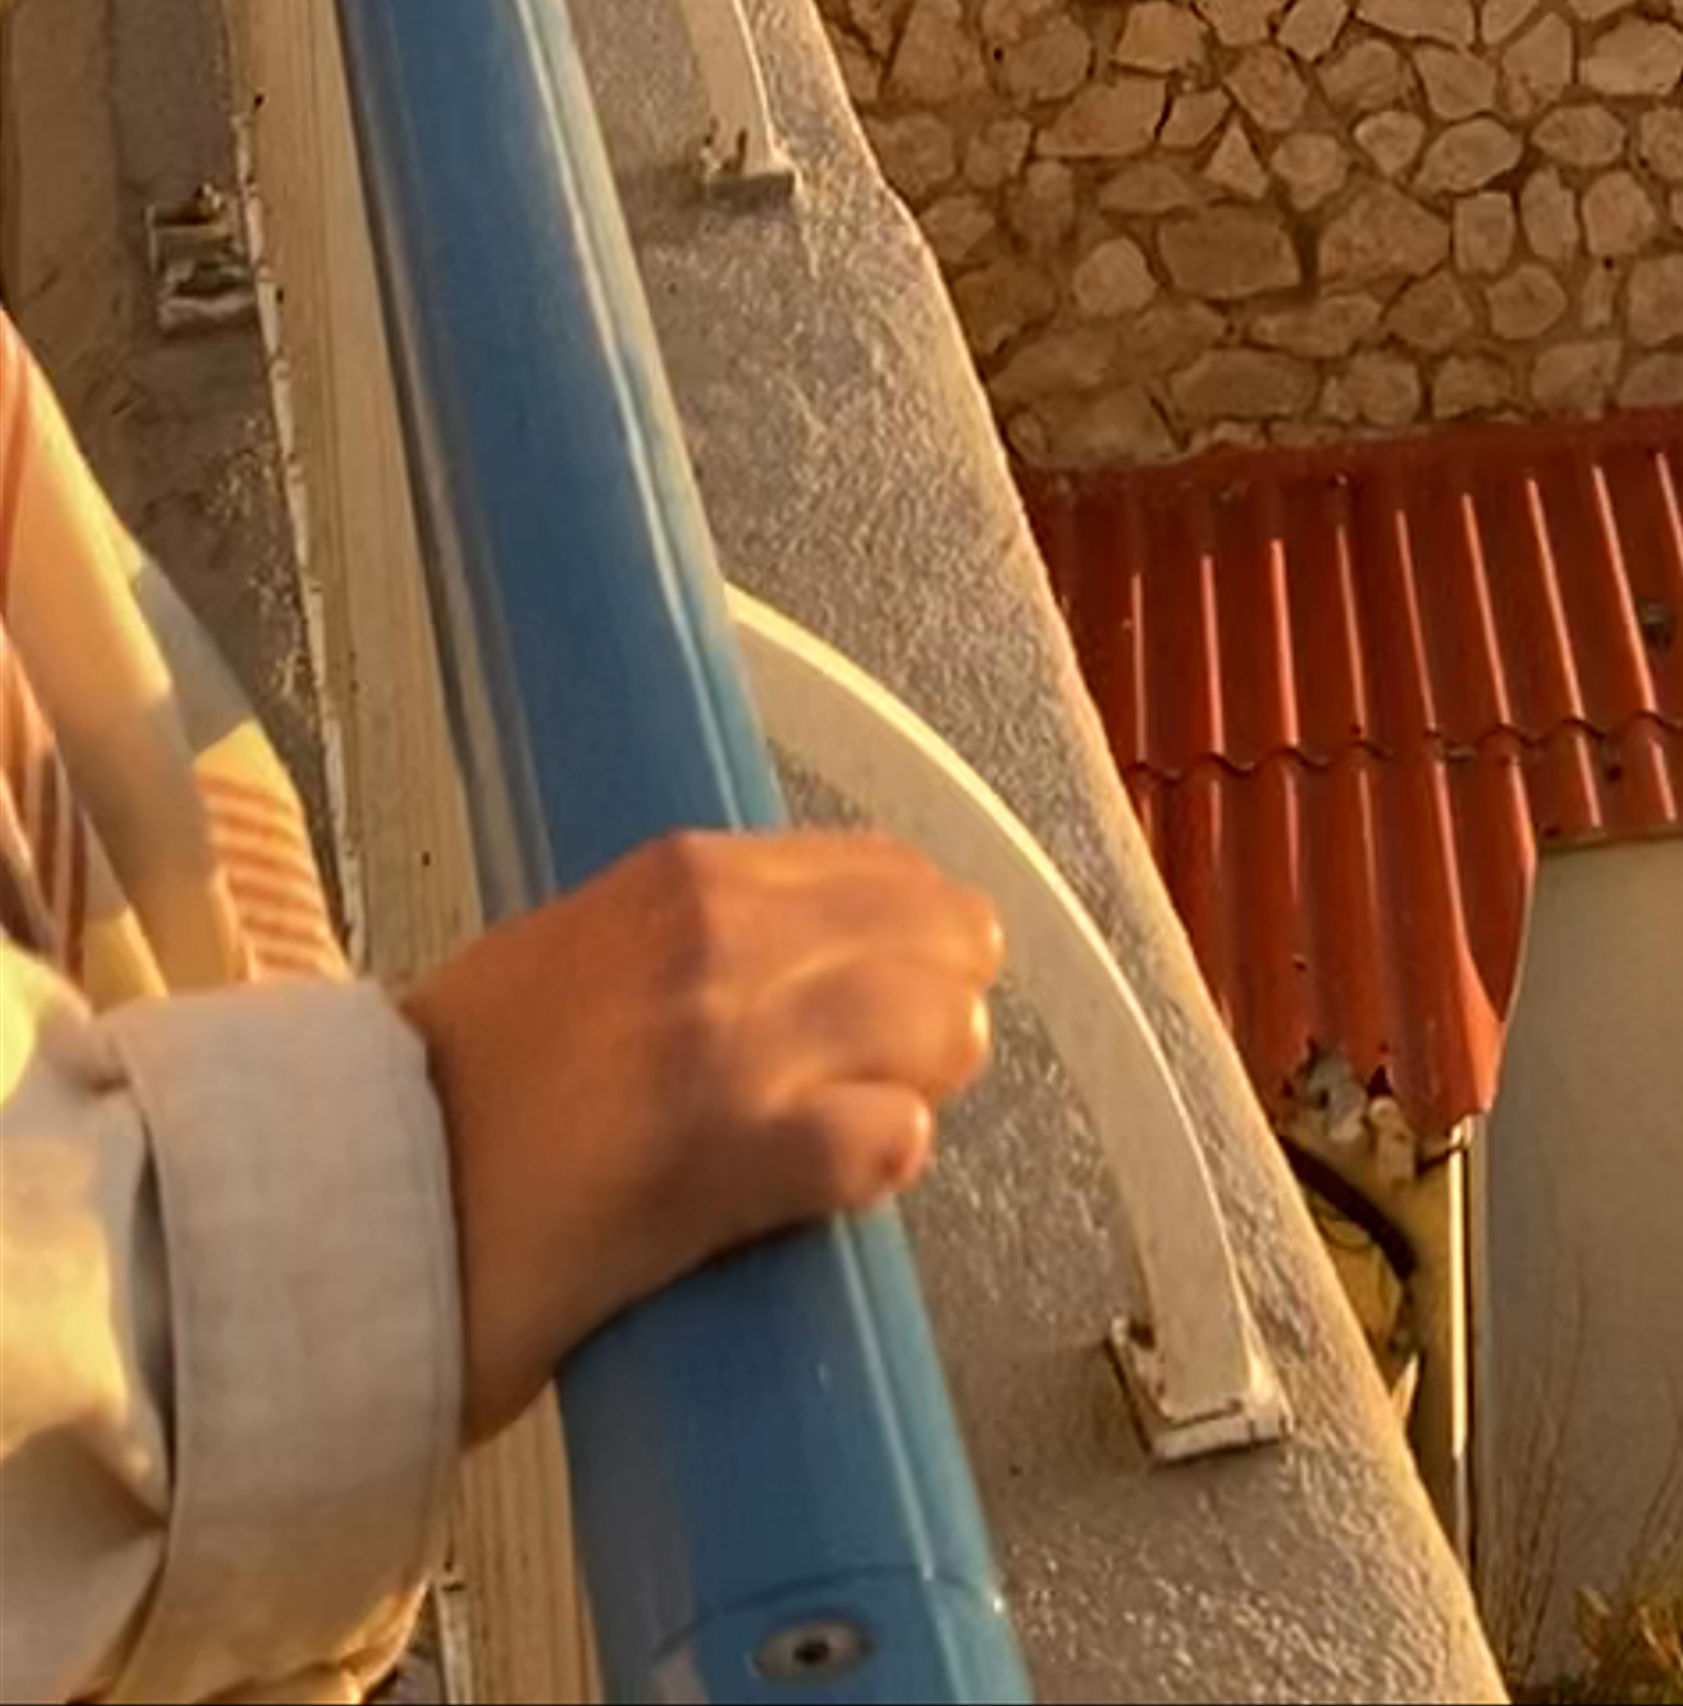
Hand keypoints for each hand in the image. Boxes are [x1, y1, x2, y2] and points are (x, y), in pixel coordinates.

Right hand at [404, 827, 1002, 1443]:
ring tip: (873, 1127)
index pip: (887, 869)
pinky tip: (848, 1180)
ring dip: (922, 1084)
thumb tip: (812, 959)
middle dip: (939, 1007)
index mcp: (685, 873)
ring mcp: (732, 1044)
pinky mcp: (729, 1160)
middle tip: (903, 1069)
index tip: (910, 983)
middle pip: (938, 941)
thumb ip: (695, 936)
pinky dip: (883, 1162)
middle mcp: (722, 936)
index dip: (917, 936)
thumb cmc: (455, 1091)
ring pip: (936, 1031)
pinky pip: (885, 1142)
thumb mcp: (581, 951)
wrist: (356, 1199)